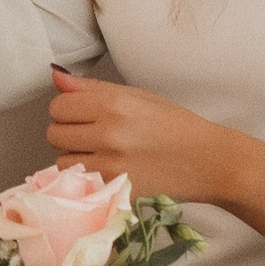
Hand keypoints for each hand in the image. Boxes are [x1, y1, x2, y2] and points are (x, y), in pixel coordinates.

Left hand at [48, 71, 264, 251]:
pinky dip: (86, 179)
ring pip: (62, 160)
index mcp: (113, 103)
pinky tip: (106, 173)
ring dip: (75, 158)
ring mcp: (111, 163)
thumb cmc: (175, 125)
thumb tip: (56, 76)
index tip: (85, 116)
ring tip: (101, 156)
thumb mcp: (138, 96)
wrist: (209, 161)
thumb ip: (93, 88)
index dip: (69, 111)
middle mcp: (109, 131)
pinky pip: (78, 183)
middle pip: (55, 132)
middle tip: (94, 137)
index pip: (59, 105)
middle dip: (70, 134)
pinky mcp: (117, 189)